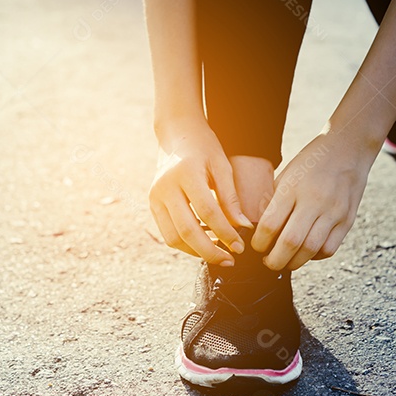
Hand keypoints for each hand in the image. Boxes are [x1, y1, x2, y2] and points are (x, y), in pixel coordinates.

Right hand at [149, 119, 252, 265]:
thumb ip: (231, 198)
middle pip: (187, 230)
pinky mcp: (152, 204)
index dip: (226, 233)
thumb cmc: (204, 148)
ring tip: (219, 254)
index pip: (207, 212)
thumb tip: (244, 228)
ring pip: (173, 237)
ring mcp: (155, 197)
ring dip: (196, 252)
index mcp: (186, 173)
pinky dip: (186, 244)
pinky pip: (168, 233)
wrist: (177, 134)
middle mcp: (165, 187)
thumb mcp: (222, 166)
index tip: (241, 247)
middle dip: (210, 251)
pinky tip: (205, 245)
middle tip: (230, 260)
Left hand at [252, 131, 376, 270]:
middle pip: (291, 243)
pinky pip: (329, 249)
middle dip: (275, 261)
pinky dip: (314, 257)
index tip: (256, 246)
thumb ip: (273, 203)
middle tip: (268, 263)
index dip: (259, 243)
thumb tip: (258, 233)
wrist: (348, 149)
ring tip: (285, 261)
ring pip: (311, 250)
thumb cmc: (311, 163)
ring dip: (294, 262)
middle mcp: (315, 200)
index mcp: (293, 187)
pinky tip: (306, 252)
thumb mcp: (285, 176)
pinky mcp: (347, 220)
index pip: (270, 225)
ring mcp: (334, 211)